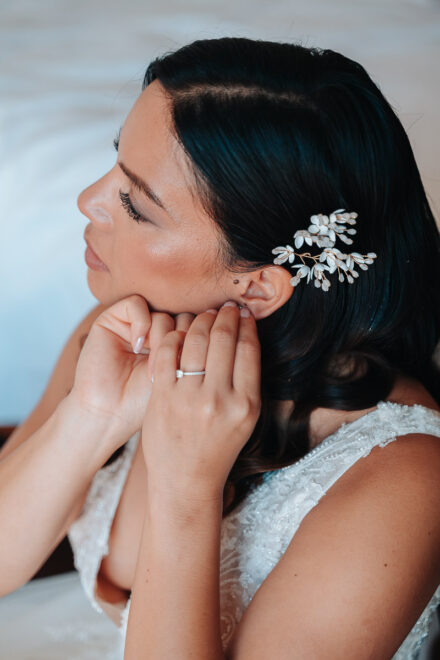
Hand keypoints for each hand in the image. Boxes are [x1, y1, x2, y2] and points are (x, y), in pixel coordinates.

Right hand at [69, 294, 193, 450]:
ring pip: (165, 312)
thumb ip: (196, 354)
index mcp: (177, 346)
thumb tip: (225, 326)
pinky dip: (142, 323)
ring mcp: (136, 325)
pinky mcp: (112, 319)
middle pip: (186, 318)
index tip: (195, 370)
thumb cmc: (143, 404)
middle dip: (184, 342)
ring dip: (164, 339)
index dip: (202, 344)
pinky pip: (137, 304)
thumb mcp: (178, 379)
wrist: (107, 415)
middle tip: (176, 369)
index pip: (201, 330)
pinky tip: (138, 348)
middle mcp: (158, 332)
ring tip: (155, 370)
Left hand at [141, 302, 261, 501]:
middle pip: (223, 339)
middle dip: (225, 315)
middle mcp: (218, 400)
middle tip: (226, 307)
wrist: (185, 480)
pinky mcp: (162, 397)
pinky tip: (182, 332)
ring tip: (205, 315)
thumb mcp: (245, 419)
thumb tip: (243, 335)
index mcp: (246, 405)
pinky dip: (175, 336)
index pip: (248, 349)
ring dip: (201, 320)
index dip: (246, 324)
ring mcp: (188, 398)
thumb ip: (245, 381)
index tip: (244, 314)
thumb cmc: (218, 447)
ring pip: (196, 340)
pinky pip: (168, 352)